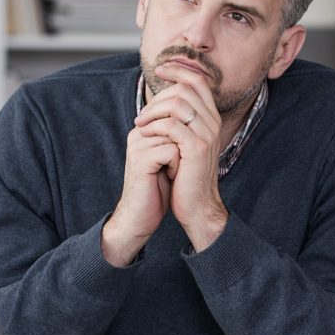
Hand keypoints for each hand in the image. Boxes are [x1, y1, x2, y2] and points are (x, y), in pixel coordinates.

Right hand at [101, 128, 180, 266]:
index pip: (174, 118)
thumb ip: (175, 137)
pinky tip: (170, 177)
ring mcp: (137, 146)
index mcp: (143, 131)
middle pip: (175, 126)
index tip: (177, 158)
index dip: (184, 139)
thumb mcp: (169, 158)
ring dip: (182, 157)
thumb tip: (196, 121)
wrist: (141, 216)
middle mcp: (137, 134)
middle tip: (176, 166)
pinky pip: (171, 151)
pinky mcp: (140, 159)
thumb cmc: (158, 189)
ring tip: (171, 172)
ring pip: (176, 137)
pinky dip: (177, 166)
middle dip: (183, 147)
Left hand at [135, 64, 227, 251]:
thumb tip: (162, 101)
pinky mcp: (196, 148)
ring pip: (177, 103)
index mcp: (210, 118)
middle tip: (142, 114)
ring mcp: (206, 134)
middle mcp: (212, 122)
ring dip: (153, 111)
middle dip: (158, 95)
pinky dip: (154, 126)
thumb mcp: (184, 143)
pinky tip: (144, 135)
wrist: (197, 205)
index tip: (159, 70)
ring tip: (140, 124)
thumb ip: (180, 121)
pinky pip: (171, 125)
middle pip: (186, 88)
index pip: (198, 81)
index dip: (178, 71)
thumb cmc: (186, 176)